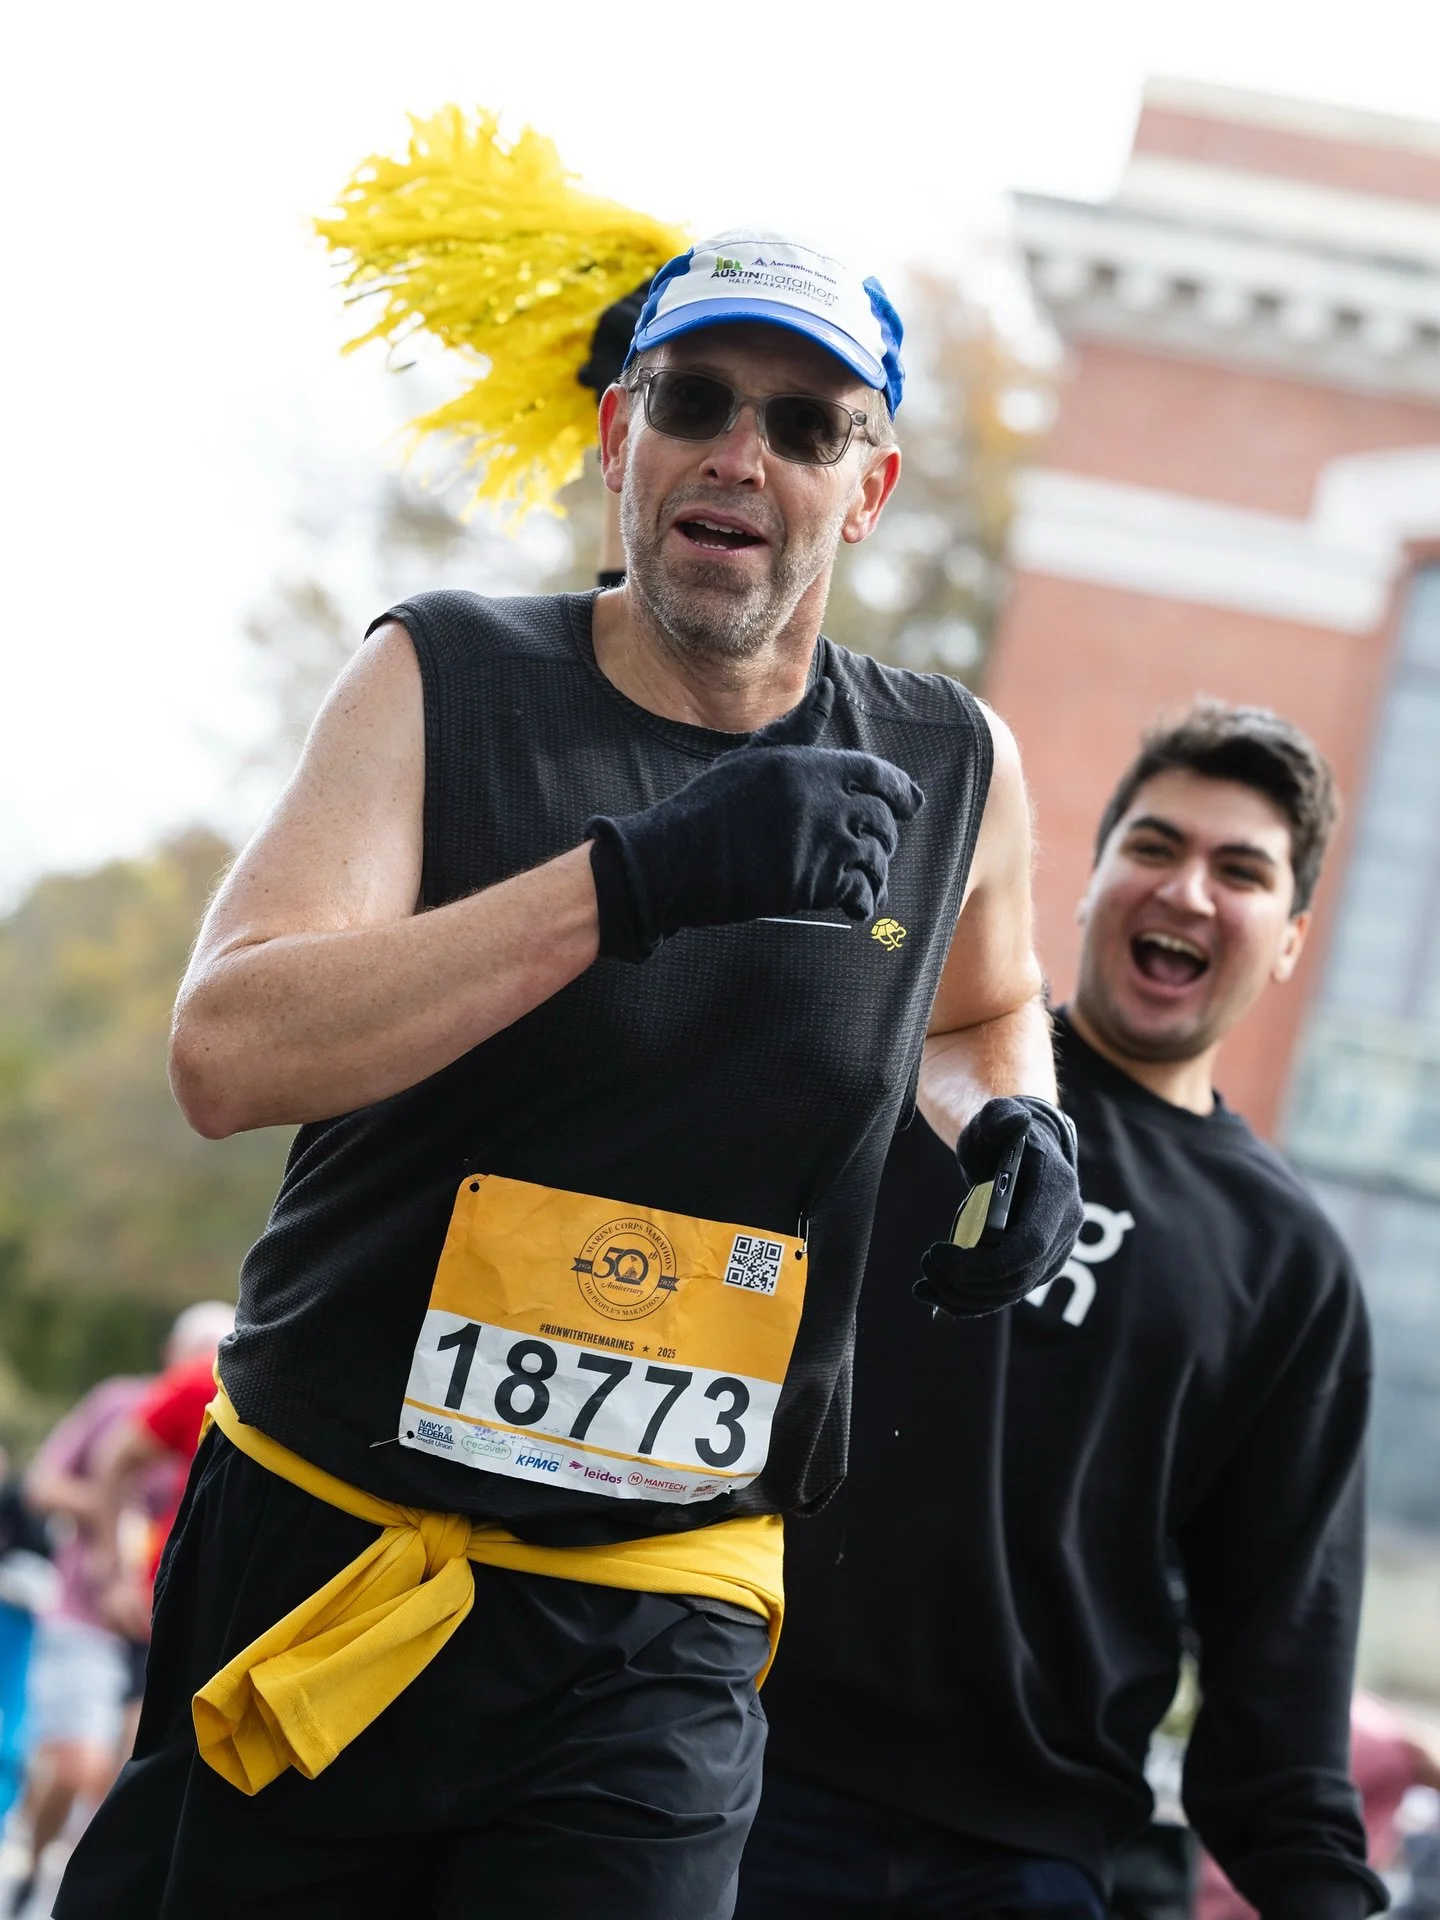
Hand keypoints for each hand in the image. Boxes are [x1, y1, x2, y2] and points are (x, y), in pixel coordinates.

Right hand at [586, 677, 924, 961]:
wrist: (675, 858)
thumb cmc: (709, 806)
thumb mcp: (753, 756)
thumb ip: (797, 727)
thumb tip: (827, 690)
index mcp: (809, 766)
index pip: (876, 774)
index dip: (901, 791)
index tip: (911, 805)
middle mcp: (821, 801)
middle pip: (880, 819)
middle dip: (885, 837)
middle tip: (877, 850)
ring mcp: (818, 843)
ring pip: (874, 858)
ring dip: (876, 873)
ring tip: (867, 883)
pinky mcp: (810, 884)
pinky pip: (858, 892)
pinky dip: (864, 901)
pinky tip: (857, 905)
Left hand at [914, 1096, 1082, 1317]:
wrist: (1021, 1147)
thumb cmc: (1004, 1131)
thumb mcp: (996, 1117)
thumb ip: (1000, 1116)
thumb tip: (1011, 1121)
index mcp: (1057, 1194)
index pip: (1028, 1247)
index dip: (984, 1263)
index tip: (939, 1254)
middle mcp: (1063, 1230)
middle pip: (1016, 1279)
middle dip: (966, 1282)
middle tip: (926, 1264)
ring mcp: (1052, 1253)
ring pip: (1008, 1294)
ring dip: (962, 1298)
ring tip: (922, 1285)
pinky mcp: (1033, 1267)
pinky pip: (1003, 1295)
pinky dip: (967, 1302)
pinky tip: (931, 1297)